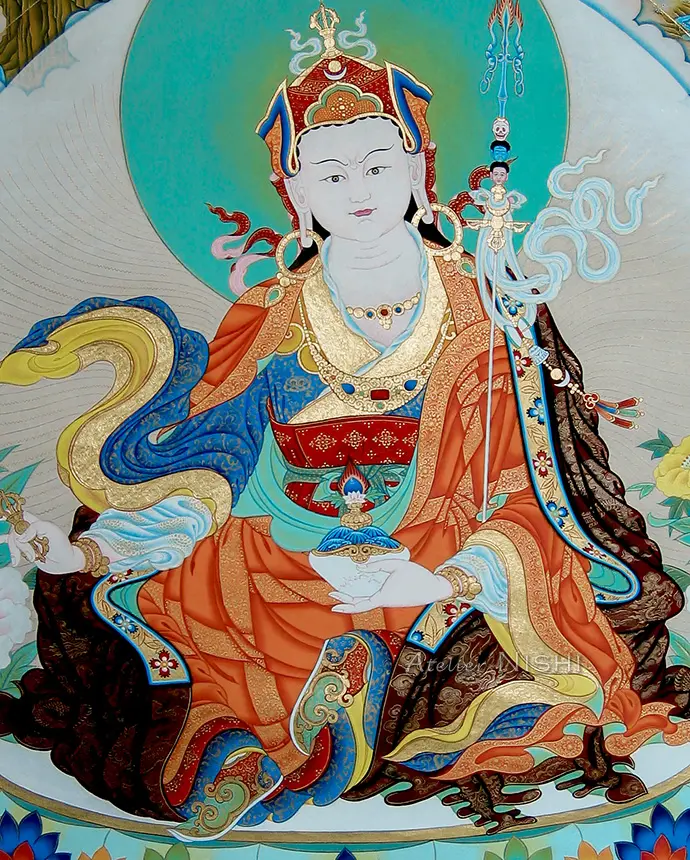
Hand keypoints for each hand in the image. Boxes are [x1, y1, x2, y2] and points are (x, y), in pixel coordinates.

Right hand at [1, 510, 85, 574]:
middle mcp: (30, 531)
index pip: (21, 515)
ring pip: (13, 541)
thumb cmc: (63, 545)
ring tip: (31, 558)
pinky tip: (6, 549)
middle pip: (14, 530)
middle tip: (31, 552)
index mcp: (37, 523)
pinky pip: (14, 547)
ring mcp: (27, 541)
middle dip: (20, 543)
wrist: (65, 562)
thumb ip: (35, 527)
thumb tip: (21, 537)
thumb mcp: (52, 530)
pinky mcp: (26, 551)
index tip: (8, 522)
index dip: (14, 518)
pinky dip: (9, 548)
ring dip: (18, 551)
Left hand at [330, 558, 452, 613]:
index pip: (360, 604)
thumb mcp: (397, 565)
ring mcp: (389, 601)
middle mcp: (384, 602)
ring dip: (354, 599)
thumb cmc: (418, 576)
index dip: (346, 605)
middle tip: (332, 595)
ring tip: (342, 592)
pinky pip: (374, 599)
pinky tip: (361, 589)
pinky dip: (364, 596)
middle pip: (360, 605)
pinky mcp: (393, 599)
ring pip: (367, 603)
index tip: (333, 604)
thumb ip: (378, 565)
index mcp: (384, 597)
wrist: (435, 587)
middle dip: (345, 601)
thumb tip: (362, 568)